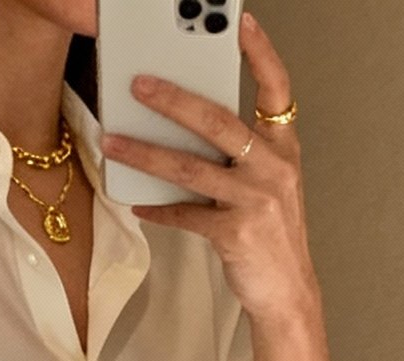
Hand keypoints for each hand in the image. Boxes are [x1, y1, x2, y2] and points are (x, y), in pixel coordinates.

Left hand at [100, 9, 319, 327]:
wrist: (288, 292)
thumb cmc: (273, 235)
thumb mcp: (268, 185)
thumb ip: (240, 154)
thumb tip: (186, 130)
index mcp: (284, 147)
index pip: (275, 87)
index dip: (259, 52)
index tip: (239, 22)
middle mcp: (273, 167)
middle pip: (218, 121)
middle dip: (174, 99)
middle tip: (139, 84)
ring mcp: (255, 199)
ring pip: (191, 167)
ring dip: (146, 153)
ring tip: (114, 142)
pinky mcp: (235, 232)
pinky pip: (186, 213)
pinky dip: (159, 208)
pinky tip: (138, 202)